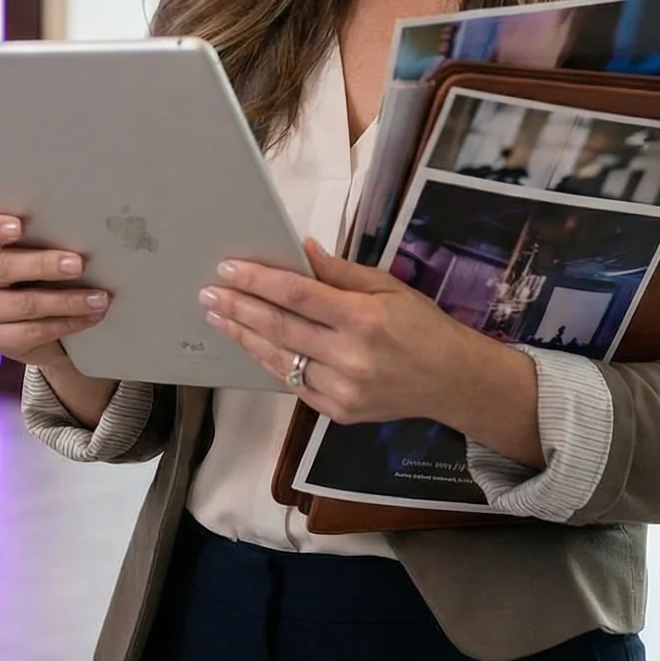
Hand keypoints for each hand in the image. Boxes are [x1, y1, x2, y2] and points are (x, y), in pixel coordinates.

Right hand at [0, 212, 110, 367]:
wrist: (38, 321)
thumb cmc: (40, 271)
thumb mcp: (38, 249)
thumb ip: (46, 236)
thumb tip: (84, 230)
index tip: (19, 226)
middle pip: (2, 267)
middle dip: (44, 264)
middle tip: (78, 264)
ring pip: (24, 304)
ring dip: (66, 301)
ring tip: (98, 298)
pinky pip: (33, 332)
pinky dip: (67, 323)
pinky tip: (90, 317)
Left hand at [200, 238, 487, 426]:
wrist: (452, 381)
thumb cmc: (421, 325)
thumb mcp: (388, 287)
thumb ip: (340, 272)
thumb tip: (301, 248)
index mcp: (364, 319)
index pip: (297, 295)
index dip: (258, 280)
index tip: (228, 268)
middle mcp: (350, 357)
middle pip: (280, 327)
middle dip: (238, 307)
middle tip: (207, 292)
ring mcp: (342, 389)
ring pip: (279, 359)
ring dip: (243, 336)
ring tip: (216, 316)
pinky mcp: (337, 412)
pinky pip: (292, 383)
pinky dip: (268, 360)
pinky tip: (249, 342)